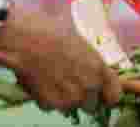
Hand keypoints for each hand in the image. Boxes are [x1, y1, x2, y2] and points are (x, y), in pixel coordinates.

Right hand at [0, 3, 122, 111]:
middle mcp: (88, 86)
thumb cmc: (53, 33)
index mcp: (99, 68)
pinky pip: (52, 107)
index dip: (107, 96)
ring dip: (64, 98)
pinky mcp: (50, 104)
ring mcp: (69, 97)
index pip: (114, 95)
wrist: (25, 39)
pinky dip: (47, 98)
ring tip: (52, 78)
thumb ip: (93, 64)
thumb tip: (96, 76)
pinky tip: (41, 81)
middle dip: (83, 96)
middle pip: (92, 105)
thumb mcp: (82, 44)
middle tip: (69, 81)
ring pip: (71, 107)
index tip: (102, 95)